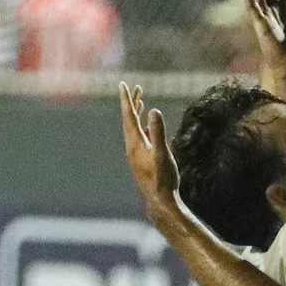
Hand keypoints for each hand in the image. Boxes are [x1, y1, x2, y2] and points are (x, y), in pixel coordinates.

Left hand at [118, 83, 182, 220]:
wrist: (159, 201)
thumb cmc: (163, 179)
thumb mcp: (162, 154)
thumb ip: (158, 132)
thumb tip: (154, 110)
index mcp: (135, 142)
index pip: (129, 116)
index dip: (127, 99)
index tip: (123, 85)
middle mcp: (132, 146)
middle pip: (129, 119)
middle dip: (131, 102)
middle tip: (135, 88)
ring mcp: (136, 153)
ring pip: (133, 128)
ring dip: (136, 114)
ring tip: (140, 102)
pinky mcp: (141, 159)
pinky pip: (139, 137)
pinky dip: (142, 126)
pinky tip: (148, 127)